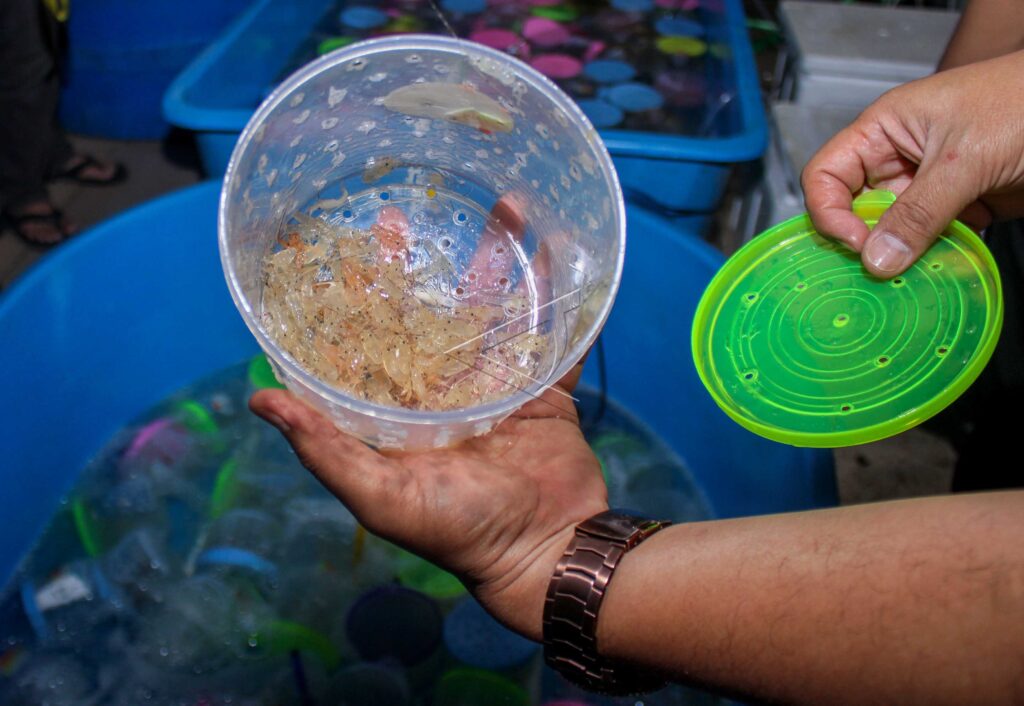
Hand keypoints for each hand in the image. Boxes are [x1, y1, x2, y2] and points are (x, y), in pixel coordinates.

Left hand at [250, 192, 605, 639]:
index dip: (355, 298)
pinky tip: (559, 246)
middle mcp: (445, 390)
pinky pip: (555, 332)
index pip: (370, 342)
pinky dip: (561, 292)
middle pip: (430, 313)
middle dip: (418, 266)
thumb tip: (258, 396)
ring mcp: (499, 383)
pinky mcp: (546, 387)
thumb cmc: (457, 528)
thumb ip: (324, 449)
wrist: (545, 548)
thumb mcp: (380, 495)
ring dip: (497, 260)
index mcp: (402, 411)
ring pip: (495, 310)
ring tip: (501, 205)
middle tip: (402, 212)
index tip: (340, 249)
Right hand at [801, 50, 1023, 277]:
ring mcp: (928, 184)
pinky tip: (945, 268)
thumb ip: (918, 212)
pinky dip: (934, 258)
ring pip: (893, 231)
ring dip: (903, 255)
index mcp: (883, 129)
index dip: (830, 212)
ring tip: (916, 274)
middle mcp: (898, 157)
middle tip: (883, 268)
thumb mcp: (964, 158)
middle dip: (866, 241)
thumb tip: (877, 258)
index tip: (857, 244)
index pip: (825, 176)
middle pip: (855, 209)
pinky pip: (929, 240)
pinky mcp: (957, 206)